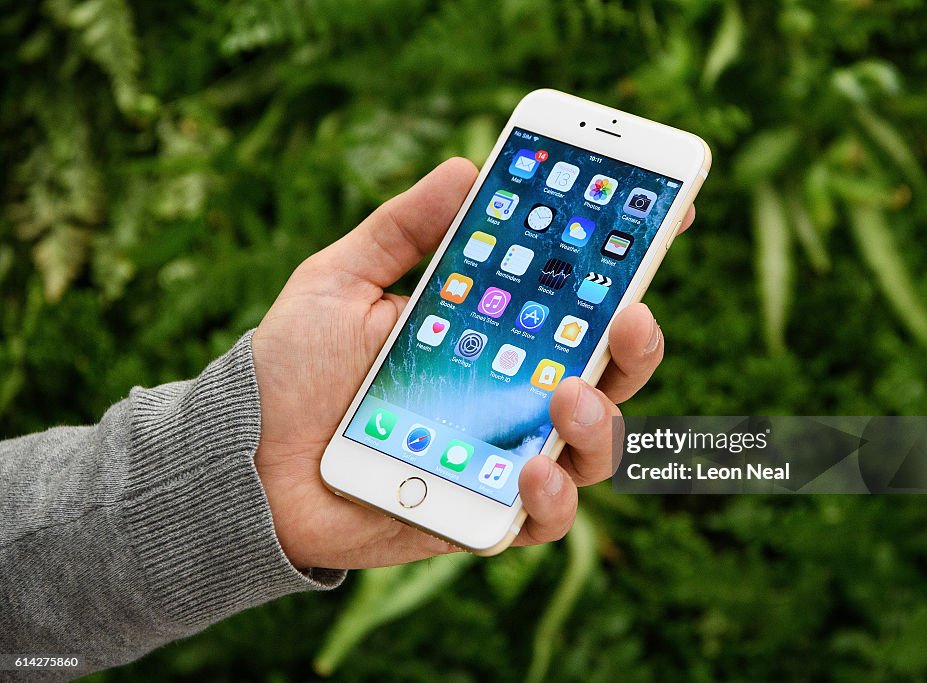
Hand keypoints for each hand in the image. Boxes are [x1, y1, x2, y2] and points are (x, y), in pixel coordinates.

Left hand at [252, 158, 695, 569]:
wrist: (243, 461)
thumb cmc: (293, 368)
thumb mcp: (340, 280)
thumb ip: (401, 229)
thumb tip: (466, 168)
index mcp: (493, 334)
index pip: (575, 300)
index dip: (625, 262)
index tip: (663, 213)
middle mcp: (512, 394)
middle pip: (608, 372)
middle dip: (637, 341)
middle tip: (629, 313)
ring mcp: (505, 455)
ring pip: (595, 448)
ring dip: (602, 420)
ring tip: (568, 396)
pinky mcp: (486, 514)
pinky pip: (545, 516)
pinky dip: (552, 497)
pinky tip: (529, 470)